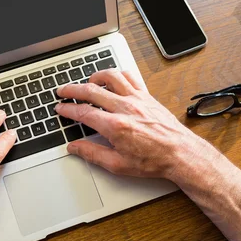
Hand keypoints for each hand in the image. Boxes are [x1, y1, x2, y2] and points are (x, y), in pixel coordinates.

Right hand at [55, 70, 212, 180]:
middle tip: (63, 91)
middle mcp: (125, 108)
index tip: (60, 108)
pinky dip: (117, 75)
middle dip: (72, 89)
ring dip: (94, 77)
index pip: (83, 112)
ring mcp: (137, 99)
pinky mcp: (147, 96)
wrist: (180, 154)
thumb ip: (92, 154)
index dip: (68, 109)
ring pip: (110, 77)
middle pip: (91, 91)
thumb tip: (75, 148)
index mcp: (115, 126)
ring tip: (87, 82)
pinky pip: (129, 77)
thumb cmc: (153, 161)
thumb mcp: (118, 165)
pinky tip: (112, 80)